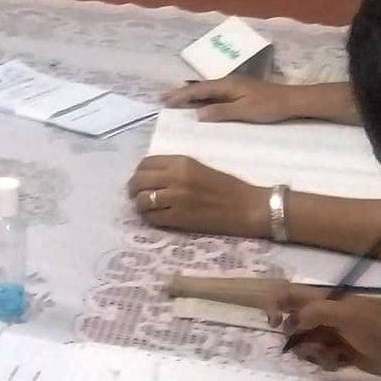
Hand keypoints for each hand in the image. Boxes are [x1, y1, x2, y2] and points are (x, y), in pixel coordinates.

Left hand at [127, 155, 269, 237]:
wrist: (247, 207)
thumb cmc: (227, 186)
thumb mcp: (198, 168)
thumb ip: (175, 169)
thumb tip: (152, 175)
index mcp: (181, 162)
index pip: (145, 163)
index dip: (139, 172)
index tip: (141, 179)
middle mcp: (175, 178)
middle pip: (138, 181)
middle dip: (133, 189)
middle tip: (136, 195)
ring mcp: (176, 199)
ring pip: (142, 200)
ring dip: (140, 204)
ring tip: (145, 207)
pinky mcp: (179, 219)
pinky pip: (152, 218)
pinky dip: (149, 218)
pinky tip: (155, 217)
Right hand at [164, 78, 306, 123]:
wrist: (292, 100)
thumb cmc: (269, 107)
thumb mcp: (244, 111)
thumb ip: (220, 112)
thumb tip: (197, 114)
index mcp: (227, 85)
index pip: (198, 90)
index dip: (181, 95)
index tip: (165, 101)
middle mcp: (228, 82)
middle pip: (200, 87)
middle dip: (182, 92)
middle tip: (164, 98)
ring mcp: (234, 85)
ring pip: (207, 89)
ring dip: (191, 94)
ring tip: (176, 99)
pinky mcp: (240, 91)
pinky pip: (215, 93)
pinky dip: (203, 96)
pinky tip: (200, 102)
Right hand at [275, 295, 380, 376]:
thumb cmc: (376, 326)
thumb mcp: (345, 314)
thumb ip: (315, 313)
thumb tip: (289, 323)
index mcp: (322, 300)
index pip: (289, 295)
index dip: (275, 305)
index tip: (274, 323)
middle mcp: (322, 316)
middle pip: (293, 325)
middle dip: (296, 339)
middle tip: (313, 347)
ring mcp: (331, 336)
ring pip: (305, 345)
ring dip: (312, 353)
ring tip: (330, 357)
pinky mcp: (339, 354)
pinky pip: (320, 359)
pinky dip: (324, 363)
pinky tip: (338, 364)